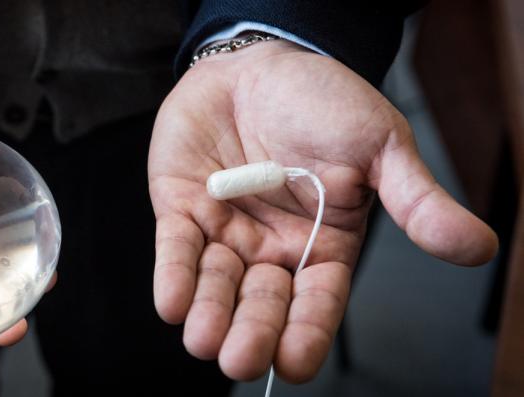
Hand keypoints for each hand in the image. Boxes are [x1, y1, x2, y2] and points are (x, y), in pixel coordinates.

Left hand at [149, 40, 497, 382]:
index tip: (295, 364)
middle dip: (252, 334)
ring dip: (208, 313)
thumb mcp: (381, 147)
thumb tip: (477, 247)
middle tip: (241, 360)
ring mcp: (224, 232)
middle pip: (262, 304)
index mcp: (321, 245)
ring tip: (204, 340)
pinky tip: (172, 303)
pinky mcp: (182, 209)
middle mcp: (270, 248)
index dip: (306, 333)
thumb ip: (416, 200)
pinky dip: (173, 276)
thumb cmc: (323, 103)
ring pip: (215, 285)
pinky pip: (176, 248)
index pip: (316, 301)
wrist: (260, 62)